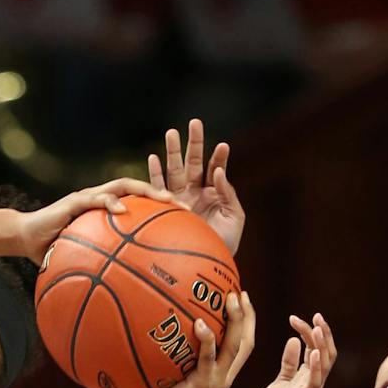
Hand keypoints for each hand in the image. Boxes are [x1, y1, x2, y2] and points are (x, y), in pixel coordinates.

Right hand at [17, 177, 182, 264]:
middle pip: (139, 189)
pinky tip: (123, 210)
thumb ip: (102, 271)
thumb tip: (124, 302)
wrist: (24, 238)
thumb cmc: (52, 252)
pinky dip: (111, 202)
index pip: (140, 203)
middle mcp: (101, 200)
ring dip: (146, 190)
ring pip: (123, 185)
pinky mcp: (73, 201)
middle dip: (164, 195)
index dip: (162, 209)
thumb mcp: (82, 264)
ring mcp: (88, 197)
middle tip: (186, 207)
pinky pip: (96, 199)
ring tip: (164, 198)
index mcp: (107, 212)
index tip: (185, 222)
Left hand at [140, 291, 255, 387]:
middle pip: (246, 342)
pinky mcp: (203, 386)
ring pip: (235, 347)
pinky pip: (207, 359)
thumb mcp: (174, 376)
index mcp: (221, 375)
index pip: (243, 345)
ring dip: (235, 321)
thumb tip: (158, 328)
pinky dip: (206, 340)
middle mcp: (225, 378)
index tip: (242, 299)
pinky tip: (200, 323)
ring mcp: (216, 382)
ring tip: (231, 298)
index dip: (247, 322)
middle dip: (247, 316)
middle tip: (241, 292)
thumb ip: (176, 356)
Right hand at [149, 119, 244, 255]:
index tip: (222, 146)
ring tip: (171, 132)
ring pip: (175, 170)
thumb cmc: (224, 243)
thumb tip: (217, 172)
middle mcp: (195, 192)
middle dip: (194, 143)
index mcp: (213, 193)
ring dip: (173, 152)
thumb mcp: (234, 218)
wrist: (206, 264)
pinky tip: (153, 158)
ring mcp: (179, 199)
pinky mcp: (166, 209)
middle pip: (194, 162)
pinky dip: (155, 174)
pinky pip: (158, 189)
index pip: (216, 168)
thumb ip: (228, 194)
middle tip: (194, 122)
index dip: (219, 157)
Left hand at [253, 313, 337, 387]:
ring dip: (322, 344)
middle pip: (327, 351)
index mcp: (308, 375)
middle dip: (323, 332)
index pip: (316, 348)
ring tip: (316, 327)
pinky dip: (317, 366)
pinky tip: (314, 351)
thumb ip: (289, 362)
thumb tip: (294, 339)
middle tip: (316, 315)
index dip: (310, 331)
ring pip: (326, 363)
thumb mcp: (280, 380)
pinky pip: (316, 381)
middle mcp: (313, 381)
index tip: (296, 318)